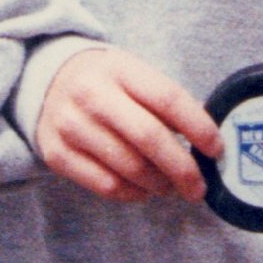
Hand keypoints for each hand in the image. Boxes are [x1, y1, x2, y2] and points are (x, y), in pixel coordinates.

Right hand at [35, 45, 219, 205]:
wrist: (45, 81)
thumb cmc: (104, 81)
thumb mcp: (132, 73)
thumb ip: (164, 100)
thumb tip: (205, 137)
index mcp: (120, 69)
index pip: (168, 99)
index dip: (198, 127)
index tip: (216, 149)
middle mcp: (93, 95)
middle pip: (149, 138)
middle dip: (182, 168)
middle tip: (199, 187)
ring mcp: (72, 126)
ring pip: (129, 167)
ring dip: (159, 185)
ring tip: (172, 187)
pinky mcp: (57, 155)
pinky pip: (106, 186)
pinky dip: (133, 194)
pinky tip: (144, 190)